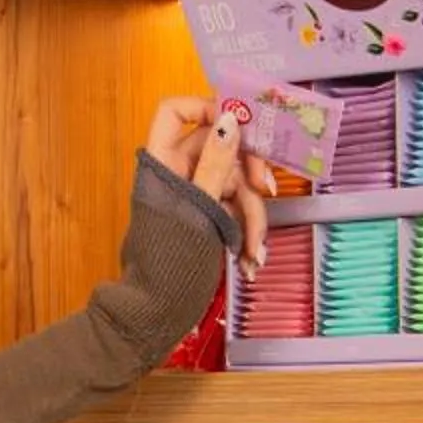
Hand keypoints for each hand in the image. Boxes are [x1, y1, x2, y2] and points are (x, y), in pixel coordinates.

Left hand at [142, 96, 272, 277]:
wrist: (156, 313)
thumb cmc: (168, 263)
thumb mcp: (199, 209)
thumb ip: (216, 163)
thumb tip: (230, 119)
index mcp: (163, 162)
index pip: (176, 111)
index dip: (207, 108)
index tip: (240, 125)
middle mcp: (177, 173)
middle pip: (221, 147)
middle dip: (248, 173)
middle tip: (267, 189)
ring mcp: (193, 196)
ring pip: (234, 184)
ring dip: (251, 215)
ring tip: (255, 249)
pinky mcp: (206, 219)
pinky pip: (234, 211)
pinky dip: (246, 232)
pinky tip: (251, 258)